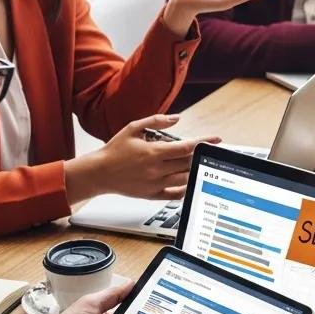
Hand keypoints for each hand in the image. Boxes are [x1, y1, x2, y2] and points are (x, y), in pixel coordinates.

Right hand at [64, 114, 218, 205]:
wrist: (98, 173)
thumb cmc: (114, 150)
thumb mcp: (133, 128)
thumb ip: (156, 121)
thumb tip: (177, 118)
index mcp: (153, 152)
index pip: (186, 147)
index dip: (203, 142)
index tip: (216, 139)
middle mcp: (156, 169)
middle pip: (188, 163)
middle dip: (201, 156)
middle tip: (211, 151)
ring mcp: (155, 184)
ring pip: (185, 178)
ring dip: (195, 170)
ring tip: (199, 163)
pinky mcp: (151, 195)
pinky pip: (175, 194)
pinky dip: (185, 188)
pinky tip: (190, 181)